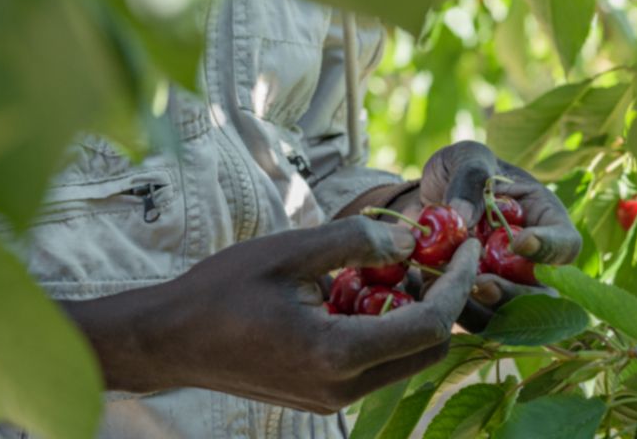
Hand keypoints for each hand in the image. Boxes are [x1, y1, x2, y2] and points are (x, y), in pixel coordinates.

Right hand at [65, 216, 480, 413]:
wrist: (171, 340)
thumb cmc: (222, 290)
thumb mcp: (288, 251)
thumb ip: (353, 243)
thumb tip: (412, 238)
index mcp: (336, 354)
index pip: (426, 326)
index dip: (456, 284)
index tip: (466, 246)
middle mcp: (342, 388)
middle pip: (424, 351)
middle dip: (441, 300)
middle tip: (436, 252)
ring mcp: (332, 398)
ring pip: (402, 360)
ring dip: (412, 313)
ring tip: (395, 263)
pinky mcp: (322, 396)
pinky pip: (373, 363)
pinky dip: (382, 327)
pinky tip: (360, 288)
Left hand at [413, 141, 580, 330]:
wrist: (431, 194)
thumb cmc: (462, 169)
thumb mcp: (467, 158)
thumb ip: (469, 178)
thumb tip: (462, 216)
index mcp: (546, 220)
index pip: (566, 243)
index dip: (548, 249)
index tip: (518, 243)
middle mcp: (534, 261)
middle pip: (543, 295)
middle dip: (513, 294)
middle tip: (481, 284)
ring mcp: (509, 285)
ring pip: (509, 317)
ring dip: (480, 310)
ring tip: (444, 290)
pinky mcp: (479, 302)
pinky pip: (475, 319)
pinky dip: (451, 310)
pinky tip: (424, 290)